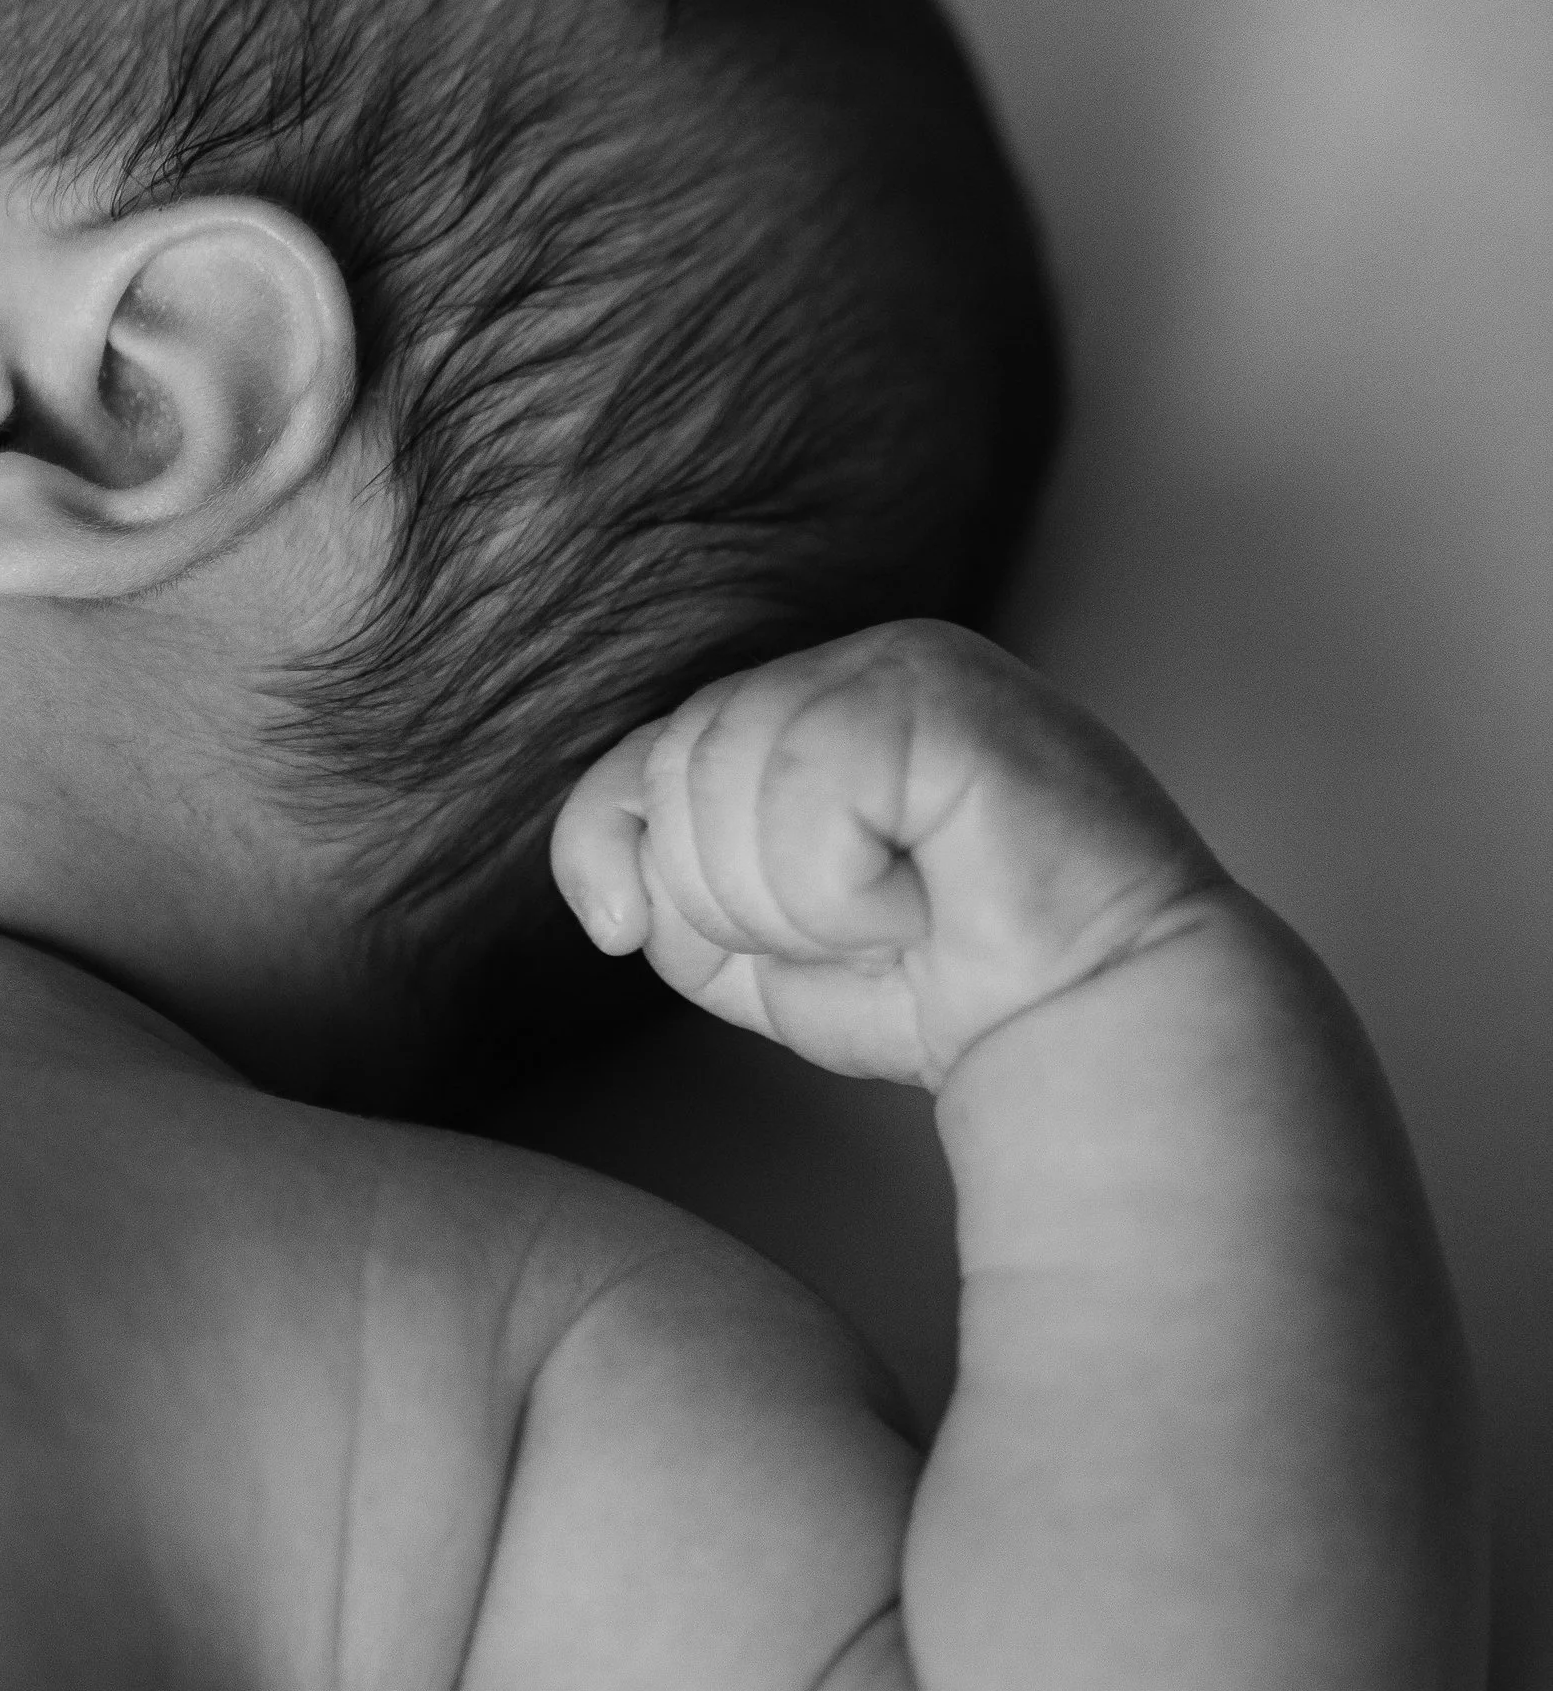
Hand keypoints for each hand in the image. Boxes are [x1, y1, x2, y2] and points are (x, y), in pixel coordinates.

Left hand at [551, 622, 1220, 1087]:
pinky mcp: (943, 694)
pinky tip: (927, 895)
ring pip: (728, 785)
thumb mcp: (740, 939)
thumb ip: (654, 879)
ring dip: (797, 905)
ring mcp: (901, 663)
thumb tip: (608, 893)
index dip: (634, 864)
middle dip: (737, 900)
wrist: (1082, 1030)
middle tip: (858, 929)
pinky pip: (805, 797)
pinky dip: (844, 890)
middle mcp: (848, 661)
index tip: (685, 941)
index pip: (641, 761)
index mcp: (801, 698)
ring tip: (898, 912)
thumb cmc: (929, 981)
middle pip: (676, 774)